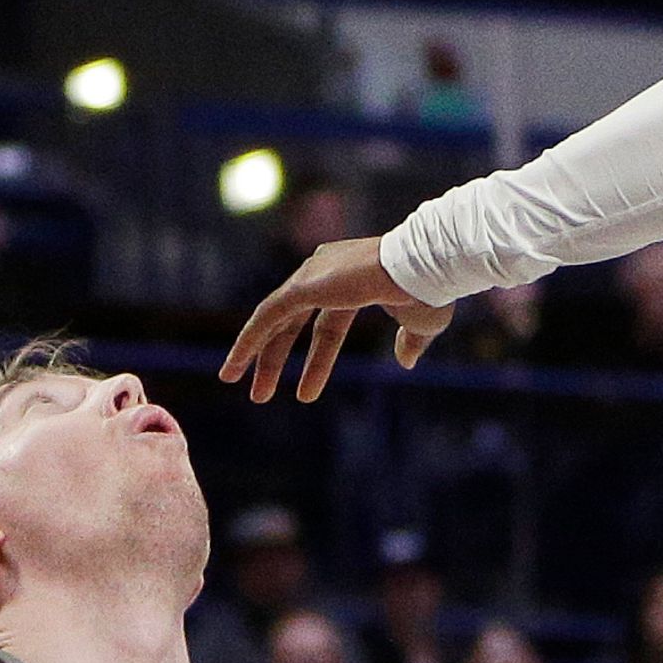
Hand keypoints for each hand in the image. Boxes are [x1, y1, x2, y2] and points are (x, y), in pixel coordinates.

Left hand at [222, 235, 454, 402]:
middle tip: (260, 392)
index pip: (327, 325)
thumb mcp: (420, 324)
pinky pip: (267, 316)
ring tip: (234, 382)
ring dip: (253, 352)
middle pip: (291, 322)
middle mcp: (326, 272)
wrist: (426, 269)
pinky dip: (248, 339)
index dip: (317, 361)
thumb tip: (405, 360)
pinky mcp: (306, 284)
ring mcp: (313, 276)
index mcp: (352, 280)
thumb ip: (409, 341)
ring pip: (272, 318)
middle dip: (275, 356)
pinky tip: (236, 364)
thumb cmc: (428, 291)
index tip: (305, 392)